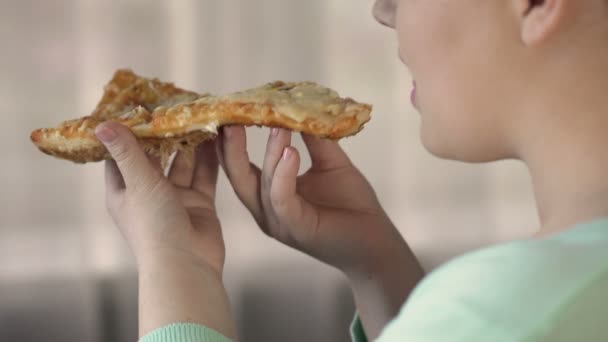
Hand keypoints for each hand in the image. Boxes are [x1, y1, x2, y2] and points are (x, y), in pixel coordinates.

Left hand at [95, 122, 235, 338]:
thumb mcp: (138, 183)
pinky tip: (217, 137)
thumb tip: (101, 124)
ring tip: (200, 115)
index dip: (128, 132)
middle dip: (166, 134)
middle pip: (156, 156)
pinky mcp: (199, 203)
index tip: (138, 106)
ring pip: (183, 163)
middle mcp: (148, 193)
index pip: (122, 154)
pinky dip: (210, 158)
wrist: (187, 264)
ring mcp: (175, 198)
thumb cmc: (154, 227)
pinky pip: (204, 175)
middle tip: (176, 105)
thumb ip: (127, 152)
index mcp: (124, 191)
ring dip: (190, 143)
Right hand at [217, 126, 411, 275]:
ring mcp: (279, 222)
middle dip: (230, 147)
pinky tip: (291, 153)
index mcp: (269, 195)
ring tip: (279, 126)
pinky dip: (283, 175)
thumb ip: (313, 138)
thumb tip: (299, 105)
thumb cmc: (351, 204)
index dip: (231, 141)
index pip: (240, 166)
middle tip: (231, 116)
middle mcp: (267, 210)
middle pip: (237, 177)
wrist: (376, 240)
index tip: (230, 110)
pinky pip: (282, 200)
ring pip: (263, 184)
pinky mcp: (296, 229)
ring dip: (269, 152)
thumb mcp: (329, 163)